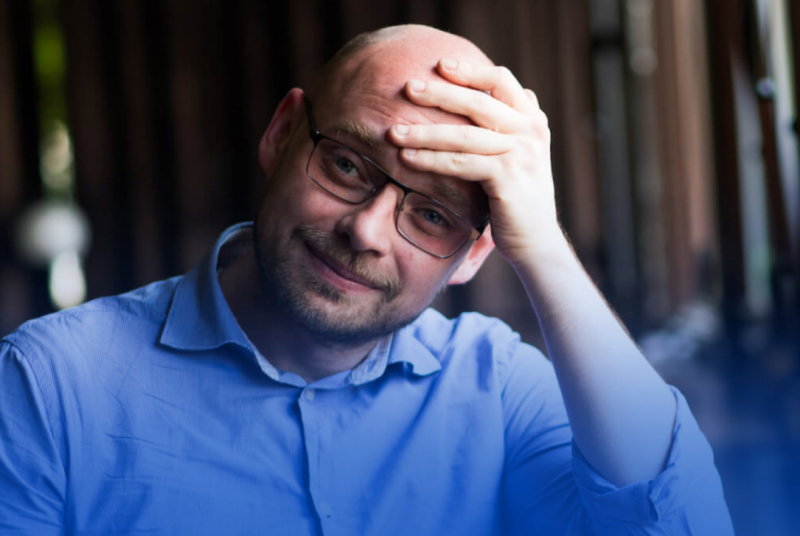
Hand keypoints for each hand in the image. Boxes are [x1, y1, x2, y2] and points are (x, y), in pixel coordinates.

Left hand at [388, 59, 562, 266]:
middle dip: (439, 94)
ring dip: (424, 132)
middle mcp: (530, 132)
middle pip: (478, 103)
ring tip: (393, 132)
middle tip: (408, 87)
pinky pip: (460, 164)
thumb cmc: (520, 197)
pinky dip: (430, 160)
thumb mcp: (522, 154)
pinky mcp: (507, 179)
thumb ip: (513, 124)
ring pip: (463, 136)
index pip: (502, 82)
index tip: (440, 65)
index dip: (470, 71)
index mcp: (533, 120)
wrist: (537, 240)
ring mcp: (520, 155)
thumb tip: (508, 93)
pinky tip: (406, 159)